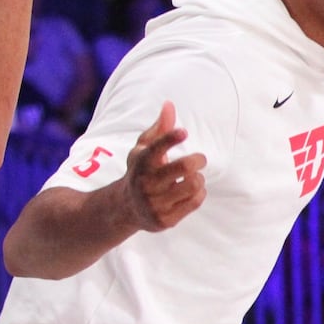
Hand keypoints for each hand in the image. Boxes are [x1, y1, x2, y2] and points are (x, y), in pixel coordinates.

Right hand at [120, 101, 207, 231]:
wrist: (125, 208)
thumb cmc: (140, 171)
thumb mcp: (144, 149)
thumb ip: (159, 128)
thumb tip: (169, 104)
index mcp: (141, 162)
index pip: (156, 147)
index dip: (171, 137)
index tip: (184, 132)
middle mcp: (146, 183)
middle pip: (185, 167)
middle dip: (198, 159)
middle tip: (199, 159)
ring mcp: (155, 203)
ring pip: (193, 184)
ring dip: (198, 178)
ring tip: (193, 177)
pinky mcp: (165, 219)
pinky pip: (195, 201)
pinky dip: (199, 193)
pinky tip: (192, 190)